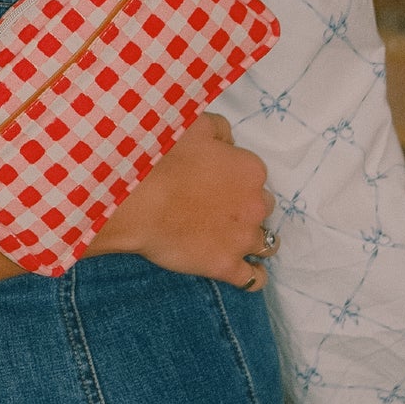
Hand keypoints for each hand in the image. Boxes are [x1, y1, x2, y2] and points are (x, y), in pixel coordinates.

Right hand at [91, 112, 275, 288]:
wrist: (136, 201)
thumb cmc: (160, 159)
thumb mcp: (192, 125)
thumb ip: (219, 130)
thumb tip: (228, 141)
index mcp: (250, 170)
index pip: (254, 175)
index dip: (235, 178)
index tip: (216, 181)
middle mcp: (256, 205)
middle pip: (264, 207)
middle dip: (246, 208)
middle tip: (219, 209)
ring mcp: (242, 239)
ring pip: (268, 243)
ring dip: (256, 240)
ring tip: (236, 240)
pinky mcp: (226, 266)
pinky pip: (253, 278)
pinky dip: (253, 275)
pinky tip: (247, 272)